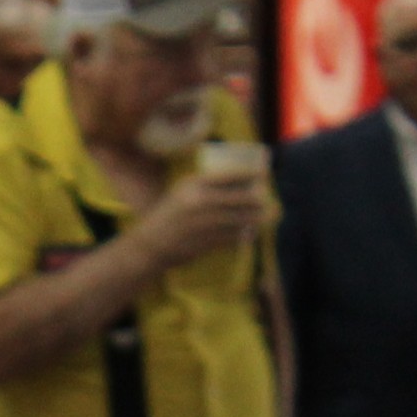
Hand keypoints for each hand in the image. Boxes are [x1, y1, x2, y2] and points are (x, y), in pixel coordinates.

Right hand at [136, 170, 267, 267]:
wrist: (150, 243)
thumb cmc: (169, 214)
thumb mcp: (182, 191)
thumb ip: (206, 185)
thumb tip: (240, 180)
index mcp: (194, 184)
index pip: (231, 174)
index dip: (251, 173)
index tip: (264, 172)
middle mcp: (200, 201)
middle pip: (240, 197)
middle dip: (257, 198)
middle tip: (266, 199)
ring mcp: (204, 223)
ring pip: (240, 218)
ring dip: (256, 218)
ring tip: (266, 216)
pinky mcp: (206, 241)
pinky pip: (232, 236)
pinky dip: (244, 235)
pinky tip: (250, 233)